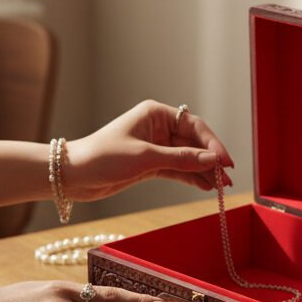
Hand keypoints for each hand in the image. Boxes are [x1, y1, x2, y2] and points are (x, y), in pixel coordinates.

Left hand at [64, 100, 233, 200]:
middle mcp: (157, 128)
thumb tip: (212, 161)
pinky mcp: (150, 165)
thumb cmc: (103, 157)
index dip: (213, 144)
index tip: (225, 162)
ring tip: (221, 188)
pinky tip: (205, 187)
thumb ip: (181, 159)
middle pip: (194, 143)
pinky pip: (177, 170)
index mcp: (155, 113)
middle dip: (210, 160)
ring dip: (204, 172)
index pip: (194, 126)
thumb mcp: (145, 157)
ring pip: (187, 158)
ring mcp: (155, 147)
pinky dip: (191, 178)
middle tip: (227, 179)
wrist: (74, 175)